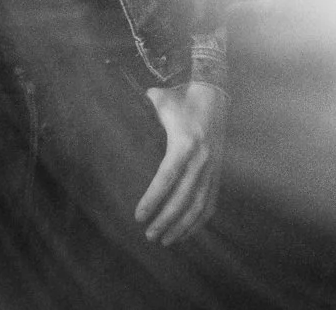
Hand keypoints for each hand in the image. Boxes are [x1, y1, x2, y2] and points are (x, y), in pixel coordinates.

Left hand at [136, 81, 226, 245]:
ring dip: (183, 225)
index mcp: (185, 143)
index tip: (138, 216)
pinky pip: (211, 202)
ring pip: (199, 204)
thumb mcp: (162, 101)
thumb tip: (117, 110)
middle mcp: (201, 158)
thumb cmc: (182, 99)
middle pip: (183, 197)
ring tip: (165, 240)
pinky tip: (186, 233)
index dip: (153, 199)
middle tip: (149, 235)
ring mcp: (212, 167)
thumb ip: (140, 110)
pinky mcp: (218, 172)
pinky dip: (199, 221)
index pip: (167, 177)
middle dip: (166, 220)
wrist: (215, 95)